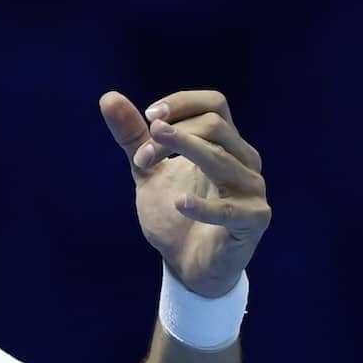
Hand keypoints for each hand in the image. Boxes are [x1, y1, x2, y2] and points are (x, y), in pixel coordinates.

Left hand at [100, 89, 270, 297]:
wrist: (187, 265)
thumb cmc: (174, 214)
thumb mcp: (147, 171)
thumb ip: (132, 137)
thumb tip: (109, 97)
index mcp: (224, 144)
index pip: (214, 104)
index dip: (182, 103)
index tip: (149, 116)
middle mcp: (244, 160)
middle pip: (216, 126)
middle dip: (172, 135)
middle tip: (140, 157)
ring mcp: (252, 189)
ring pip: (223, 158)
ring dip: (183, 153)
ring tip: (146, 160)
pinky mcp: (253, 220)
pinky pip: (231, 209)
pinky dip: (203, 206)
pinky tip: (179, 204)